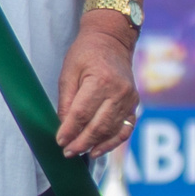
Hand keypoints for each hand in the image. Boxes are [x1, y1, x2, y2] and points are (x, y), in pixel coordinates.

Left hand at [56, 24, 138, 157]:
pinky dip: (114, 142)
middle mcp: (119, 92)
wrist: (112, 42)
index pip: (82, 113)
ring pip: (113, 130)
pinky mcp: (135, 104)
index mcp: (101, 81)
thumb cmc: (86, 54)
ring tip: (80, 153)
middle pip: (99, 125)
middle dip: (82, 142)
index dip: (70, 130)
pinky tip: (99, 150)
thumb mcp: (68, 72)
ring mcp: (130, 99)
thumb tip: (64, 126)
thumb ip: (67, 100)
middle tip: (67, 153)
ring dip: (96, 144)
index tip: (59, 141)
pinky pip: (126, 128)